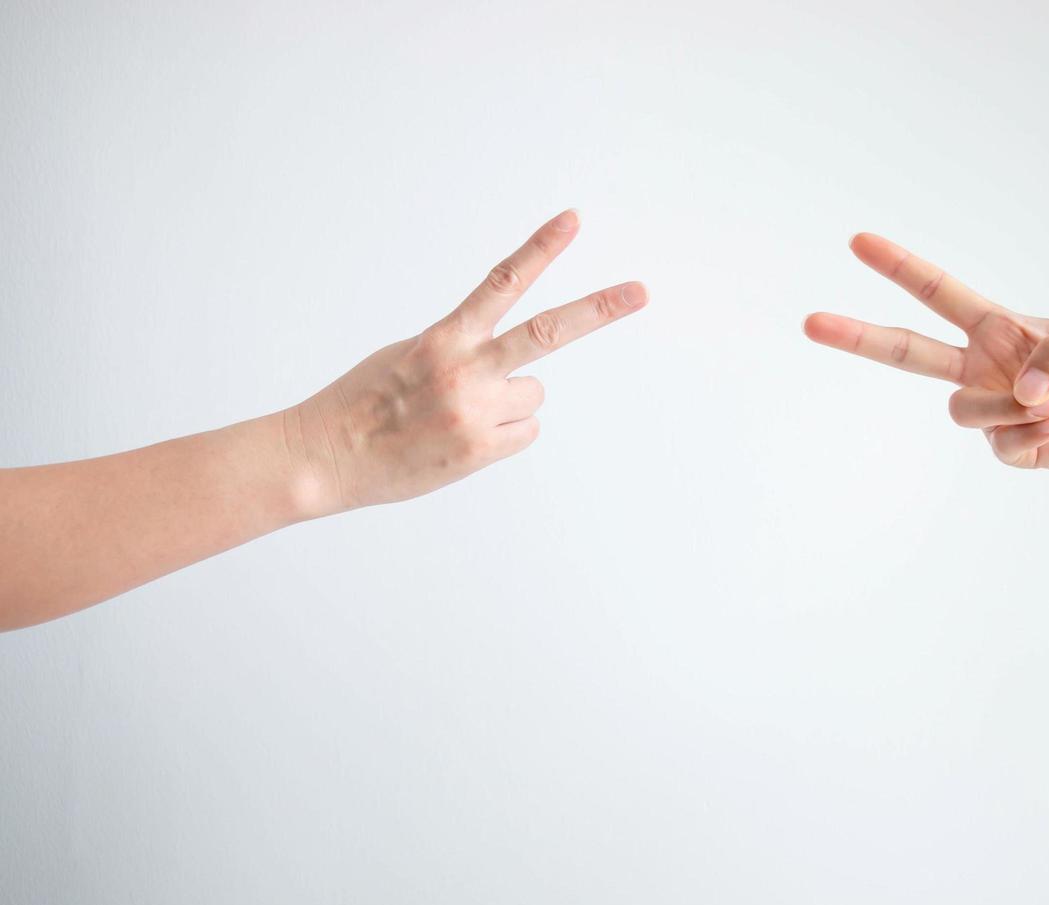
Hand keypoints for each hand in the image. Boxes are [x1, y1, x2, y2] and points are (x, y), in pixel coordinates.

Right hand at [288, 209, 646, 515]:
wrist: (326, 457)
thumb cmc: (364, 402)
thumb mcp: (408, 354)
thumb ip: (461, 347)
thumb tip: (509, 363)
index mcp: (444, 337)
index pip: (502, 281)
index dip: (540, 249)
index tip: (573, 220)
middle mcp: (466, 369)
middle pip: (549, 331)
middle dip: (600, 309)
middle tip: (641, 291)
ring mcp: (476, 411)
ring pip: (533, 394)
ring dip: (508, 402)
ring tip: (458, 414)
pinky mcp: (481, 450)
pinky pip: (524, 432)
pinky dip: (502, 434)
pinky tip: (461, 439)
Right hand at [804, 233, 1048, 470]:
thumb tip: (1021, 394)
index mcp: (996, 326)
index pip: (936, 293)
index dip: (898, 267)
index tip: (858, 242)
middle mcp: (981, 366)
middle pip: (905, 352)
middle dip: (858, 336)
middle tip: (810, 322)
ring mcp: (991, 408)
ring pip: (960, 411)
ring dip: (1005, 410)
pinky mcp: (1008, 448)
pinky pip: (1000, 446)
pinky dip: (1032, 436)